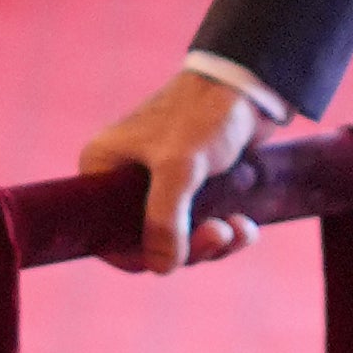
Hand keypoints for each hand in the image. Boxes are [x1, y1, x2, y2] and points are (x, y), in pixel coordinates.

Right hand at [80, 66, 265, 273]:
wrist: (250, 85)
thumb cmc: (204, 115)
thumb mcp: (179, 168)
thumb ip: (164, 221)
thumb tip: (161, 268)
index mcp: (102, 168)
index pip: (106, 233)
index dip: (137, 256)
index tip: (171, 261)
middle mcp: (123, 178)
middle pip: (146, 241)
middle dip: (187, 248)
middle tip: (218, 235)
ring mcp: (159, 183)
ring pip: (179, 238)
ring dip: (211, 242)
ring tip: (237, 229)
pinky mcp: (192, 186)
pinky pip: (200, 226)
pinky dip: (224, 232)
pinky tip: (245, 225)